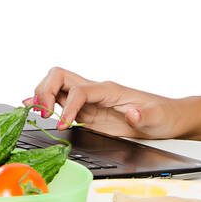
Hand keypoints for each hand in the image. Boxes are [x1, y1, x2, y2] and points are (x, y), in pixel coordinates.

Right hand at [26, 67, 179, 139]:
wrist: (167, 118)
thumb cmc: (163, 116)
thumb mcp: (158, 118)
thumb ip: (145, 116)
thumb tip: (132, 115)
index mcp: (110, 90)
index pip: (79, 91)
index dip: (67, 107)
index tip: (63, 125)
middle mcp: (96, 91)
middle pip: (60, 76)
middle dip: (45, 92)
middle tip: (43, 115)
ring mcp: (89, 100)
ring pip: (56, 85)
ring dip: (41, 95)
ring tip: (35, 113)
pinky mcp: (86, 111)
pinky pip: (60, 101)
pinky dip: (45, 103)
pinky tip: (33, 108)